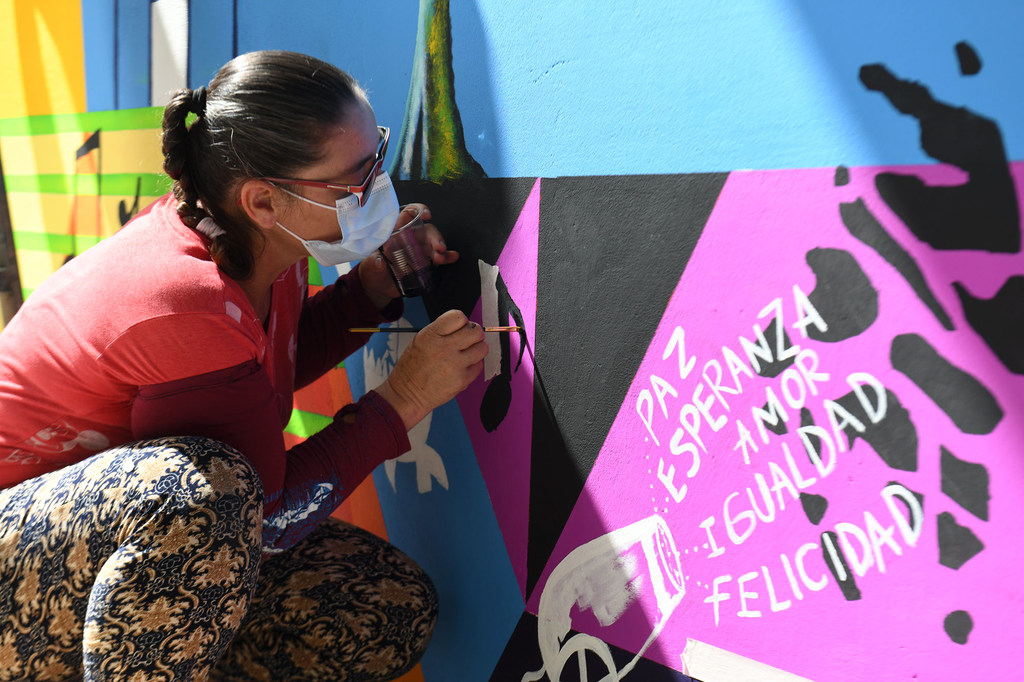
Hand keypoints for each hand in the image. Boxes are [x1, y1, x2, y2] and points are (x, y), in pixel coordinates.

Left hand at [357, 204, 457, 309]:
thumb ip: (374, 263)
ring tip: (441, 258)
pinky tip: (452, 257)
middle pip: (426, 230)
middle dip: (434, 237)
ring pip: (433, 242)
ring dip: (440, 248)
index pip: (407, 215)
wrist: (379, 288)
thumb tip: (379, 261)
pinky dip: (447, 256)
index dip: (418, 210)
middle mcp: (409, 238)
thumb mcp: (370, 267)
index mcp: (394, 233)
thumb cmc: (372, 272)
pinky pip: (438, 256)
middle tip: (438, 248)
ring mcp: (418, 250)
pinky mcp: (424, 262)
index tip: (427, 215)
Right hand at [374, 310, 487, 429]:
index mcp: (431, 335)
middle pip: (475, 331)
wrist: (407, 394)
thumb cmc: (412, 368)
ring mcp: (455, 364)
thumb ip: (442, 332)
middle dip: (474, 334)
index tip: (461, 327)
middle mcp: (444, 348)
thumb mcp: (420, 341)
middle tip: (469, 340)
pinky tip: (461, 368)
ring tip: (465, 355)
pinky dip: (473, 366)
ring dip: (476, 350)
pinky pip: (479, 366)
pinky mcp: (462, 380)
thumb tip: (464, 326)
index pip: (459, 316)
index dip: (462, 322)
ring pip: (482, 348)